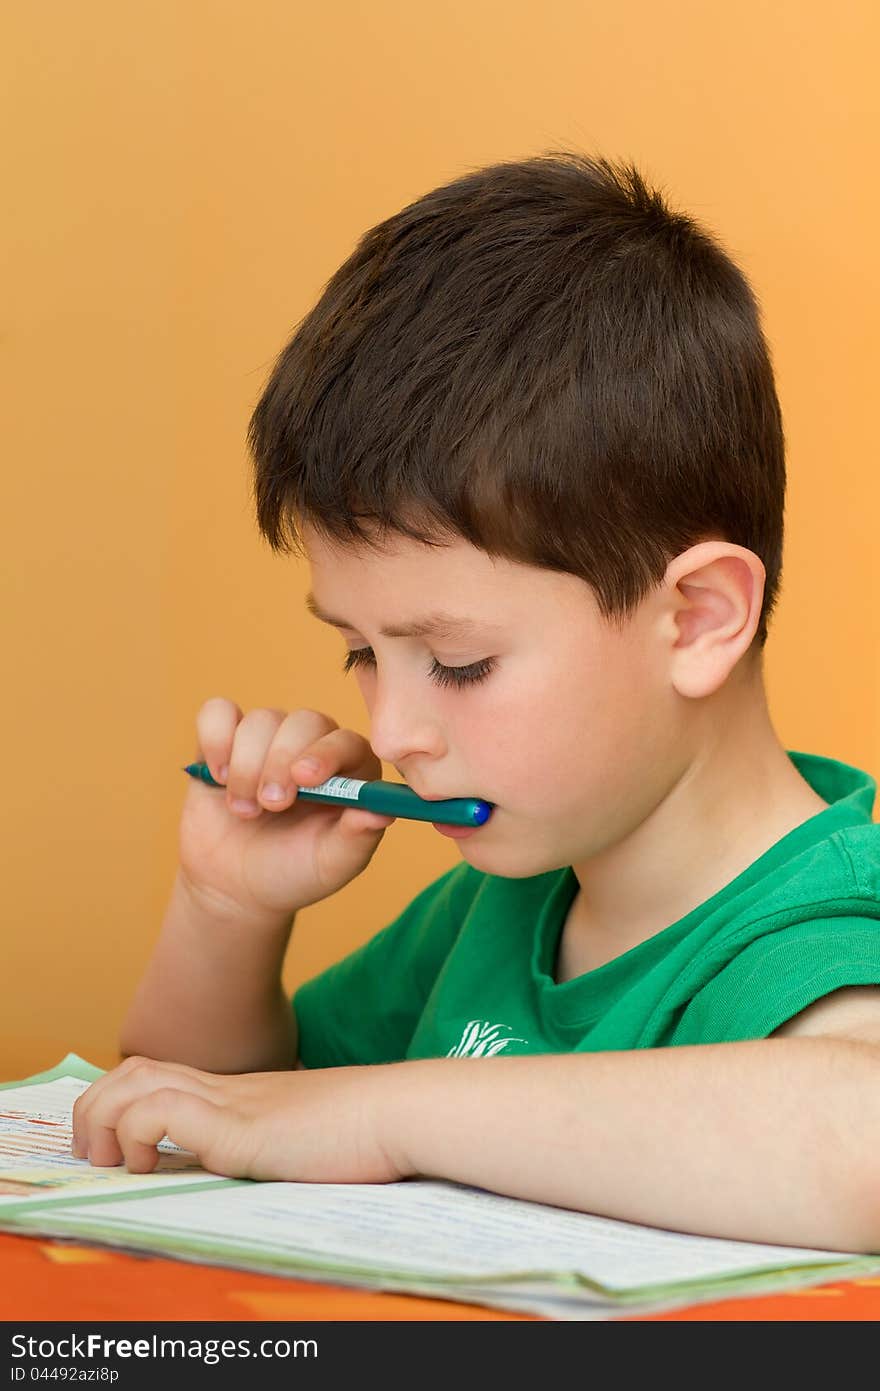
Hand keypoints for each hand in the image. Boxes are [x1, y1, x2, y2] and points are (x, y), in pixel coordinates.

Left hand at [70, 1055, 406, 1182]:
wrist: (403, 1112)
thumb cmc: (372, 1131)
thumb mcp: (311, 1135)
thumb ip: (281, 1140)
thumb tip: (271, 1161)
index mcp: (242, 1092)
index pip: (161, 1073)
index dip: (125, 1099)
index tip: (119, 1144)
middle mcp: (227, 1088)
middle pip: (134, 1068)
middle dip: (97, 1108)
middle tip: (102, 1156)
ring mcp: (230, 1102)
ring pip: (133, 1081)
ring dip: (104, 1120)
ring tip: (116, 1163)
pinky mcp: (236, 1124)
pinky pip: (159, 1111)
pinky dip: (136, 1134)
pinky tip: (153, 1164)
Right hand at [178, 697, 396, 922]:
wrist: (234, 887)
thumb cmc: (293, 873)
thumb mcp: (330, 865)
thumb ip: (357, 838)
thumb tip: (380, 810)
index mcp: (349, 771)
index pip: (346, 741)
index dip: (326, 753)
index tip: (304, 778)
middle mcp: (312, 746)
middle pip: (303, 722)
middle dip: (280, 762)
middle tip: (271, 805)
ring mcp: (268, 740)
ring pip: (261, 720)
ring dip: (247, 766)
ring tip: (244, 810)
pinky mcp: (225, 740)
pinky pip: (217, 712)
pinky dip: (215, 739)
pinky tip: (217, 777)